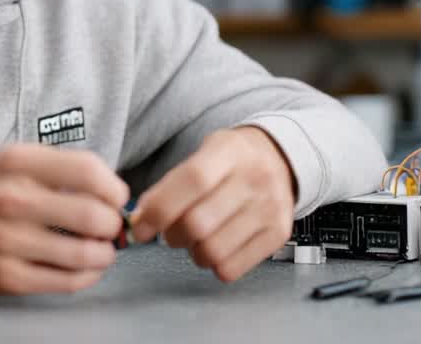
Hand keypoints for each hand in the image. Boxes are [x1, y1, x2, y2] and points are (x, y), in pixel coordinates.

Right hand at [0, 144, 128, 315]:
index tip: (116, 197)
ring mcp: (7, 241)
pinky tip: (85, 268)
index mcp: (15, 162)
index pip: (88, 170)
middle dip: (113, 225)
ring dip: (105, 254)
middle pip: (93, 215)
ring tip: (102, 250)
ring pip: (85, 253)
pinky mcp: (6, 277)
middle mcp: (10, 198)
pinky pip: (66, 281)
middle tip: (112, 228)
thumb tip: (112, 189)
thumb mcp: (7, 162)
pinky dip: (88, 276)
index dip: (114, 187)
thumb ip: (56, 168)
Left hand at [130, 127, 294, 282]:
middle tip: (171, 231)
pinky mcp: (278, 233)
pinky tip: (216, 246)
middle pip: (198, 223)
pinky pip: (231, 268)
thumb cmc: (231, 160)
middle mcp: (255, 178)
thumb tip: (141, 219)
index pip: (192, 181)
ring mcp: (270, 208)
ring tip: (196, 238)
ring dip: (192, 251)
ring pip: (212, 251)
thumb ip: (171, 184)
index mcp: (231, 151)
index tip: (140, 226)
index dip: (159, 208)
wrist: (280, 159)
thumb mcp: (203, 152)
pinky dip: (213, 264)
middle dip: (171, 235)